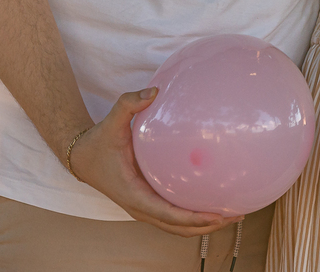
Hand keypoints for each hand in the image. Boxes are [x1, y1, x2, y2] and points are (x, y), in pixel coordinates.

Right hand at [69, 87, 241, 236]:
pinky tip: (214, 200)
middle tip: (236, 214)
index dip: (193, 219)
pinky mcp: (149, 204)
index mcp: (134, 194)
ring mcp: (145, 209)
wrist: (82, 158)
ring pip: (178, 227)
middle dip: (208, 226)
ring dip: (204, 225)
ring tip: (233, 213)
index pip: (167, 214)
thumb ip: (129, 104)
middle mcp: (140, 208)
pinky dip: (194, 216)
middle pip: (179, 228)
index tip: (217, 215)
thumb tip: (154, 90)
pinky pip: (175, 216)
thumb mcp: (111, 121)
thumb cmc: (99, 142)